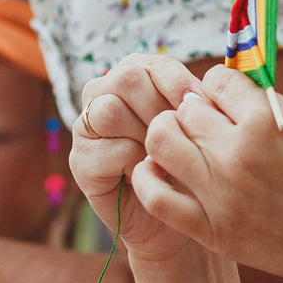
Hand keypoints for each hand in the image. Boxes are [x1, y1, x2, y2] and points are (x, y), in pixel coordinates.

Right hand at [72, 58, 193, 261]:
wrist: (177, 219)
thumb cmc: (191, 168)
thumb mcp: (197, 129)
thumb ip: (194, 103)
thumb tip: (202, 92)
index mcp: (131, 80)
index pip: (149, 64)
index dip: (175, 81)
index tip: (197, 103)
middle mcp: (102, 97)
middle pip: (125, 79)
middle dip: (159, 106)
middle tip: (181, 135)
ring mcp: (86, 129)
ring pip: (110, 111)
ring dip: (146, 134)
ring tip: (165, 156)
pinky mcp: (80, 163)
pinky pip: (108, 149)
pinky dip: (136, 163)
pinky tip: (151, 174)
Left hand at [123, 56, 282, 282]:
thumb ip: (273, 111)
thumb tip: (237, 96)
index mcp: (268, 121)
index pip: (217, 79)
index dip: (225, 86)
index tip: (235, 99)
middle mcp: (237, 154)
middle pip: (186, 108)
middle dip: (199, 110)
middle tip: (216, 125)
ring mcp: (222, 196)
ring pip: (161, 142)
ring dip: (172, 136)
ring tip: (192, 146)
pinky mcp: (214, 232)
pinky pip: (155, 195)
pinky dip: (151, 177)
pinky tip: (167, 172)